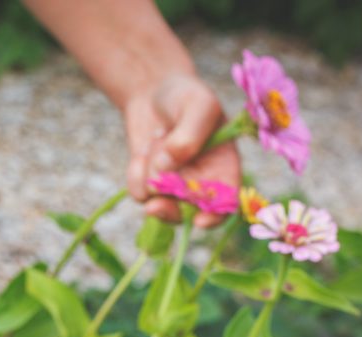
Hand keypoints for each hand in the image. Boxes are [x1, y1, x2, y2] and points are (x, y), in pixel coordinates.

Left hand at [124, 72, 241, 227]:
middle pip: (189, 213)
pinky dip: (135, 173)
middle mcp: (201, 184)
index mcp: (225, 167)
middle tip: (155, 190)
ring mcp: (174, 189)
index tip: (198, 220)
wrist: (152, 91)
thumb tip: (169, 164)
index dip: (215, 216)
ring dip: (151, 174)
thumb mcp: (198, 104)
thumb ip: (191, 133)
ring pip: (159, 203)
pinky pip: (139, 194)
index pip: (226, 203)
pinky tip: (142, 152)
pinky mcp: (149, 187)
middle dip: (170, 204)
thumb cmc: (185, 95)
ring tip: (158, 139)